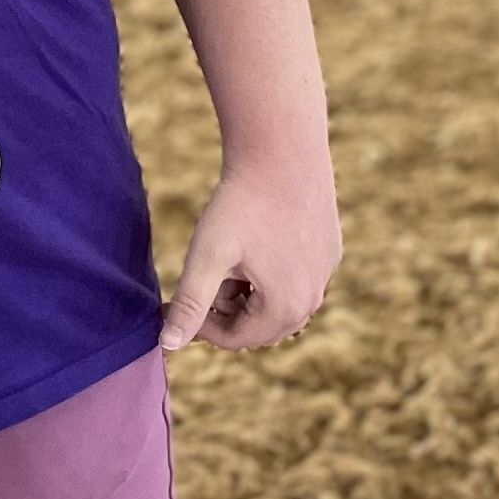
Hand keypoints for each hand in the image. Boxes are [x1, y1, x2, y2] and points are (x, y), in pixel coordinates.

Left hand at [160, 158, 341, 352]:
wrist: (283, 153)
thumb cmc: (241, 205)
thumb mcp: (208, 256)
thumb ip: (190, 304)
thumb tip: (168, 345)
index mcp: (285, 308)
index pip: (236, 339)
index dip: (200, 326)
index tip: (173, 305)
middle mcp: (313, 298)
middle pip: (259, 326)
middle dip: (225, 311)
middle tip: (201, 280)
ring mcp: (326, 273)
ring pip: (278, 303)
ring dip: (246, 294)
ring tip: (225, 261)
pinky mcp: (330, 250)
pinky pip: (296, 278)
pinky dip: (269, 274)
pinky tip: (251, 244)